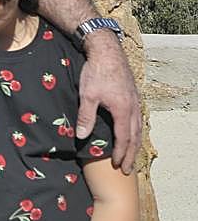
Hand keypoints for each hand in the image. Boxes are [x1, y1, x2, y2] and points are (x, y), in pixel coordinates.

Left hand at [76, 31, 141, 173]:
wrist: (107, 51)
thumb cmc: (96, 72)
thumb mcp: (87, 95)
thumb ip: (85, 117)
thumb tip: (81, 136)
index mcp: (123, 111)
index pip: (124, 138)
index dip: (120, 153)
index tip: (117, 165)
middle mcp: (133, 108)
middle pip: (135, 137)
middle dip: (131, 154)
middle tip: (127, 169)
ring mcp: (135, 101)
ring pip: (139, 128)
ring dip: (135, 144)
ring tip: (132, 156)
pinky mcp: (133, 95)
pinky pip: (138, 118)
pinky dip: (136, 131)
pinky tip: (133, 132)